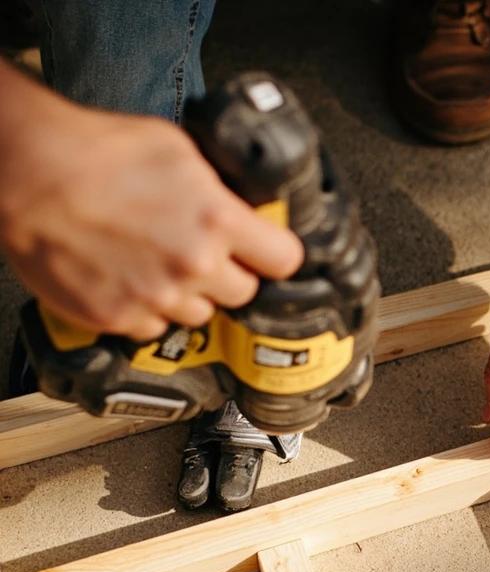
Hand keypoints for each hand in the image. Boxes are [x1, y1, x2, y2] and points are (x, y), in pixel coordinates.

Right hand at [0, 62, 302, 340]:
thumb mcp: (179, 152)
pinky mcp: (118, 317)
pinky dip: (145, 310)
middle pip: (244, 293)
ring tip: (157, 263)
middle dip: (229, 275)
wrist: (29, 172)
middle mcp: (194, 265)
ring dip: (187, 295)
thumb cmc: (97, 151)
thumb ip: (218, 189)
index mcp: (218, 220)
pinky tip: (128, 279)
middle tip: (202, 253)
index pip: (285, 260)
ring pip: (199, 314)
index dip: (274, 255)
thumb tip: (242, 207)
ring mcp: (156, 297)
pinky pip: (152, 328)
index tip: (266, 254)